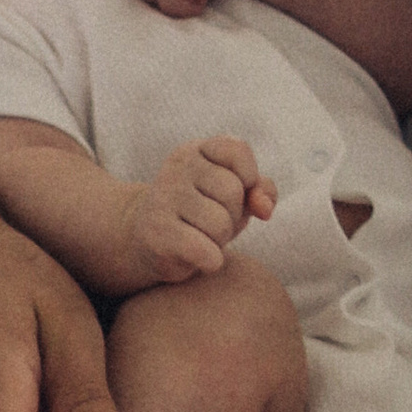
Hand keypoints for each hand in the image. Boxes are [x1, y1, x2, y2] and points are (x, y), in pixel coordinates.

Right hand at [122, 138, 274, 282]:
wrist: (146, 242)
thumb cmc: (200, 215)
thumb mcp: (235, 197)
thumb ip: (261, 191)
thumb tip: (264, 208)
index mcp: (195, 151)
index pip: (238, 151)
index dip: (248, 177)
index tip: (235, 194)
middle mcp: (176, 167)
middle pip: (233, 192)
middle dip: (232, 215)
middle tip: (211, 223)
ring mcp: (163, 197)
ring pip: (221, 224)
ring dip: (220, 240)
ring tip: (201, 238)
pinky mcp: (157, 232)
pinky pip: (206, 251)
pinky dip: (211, 261)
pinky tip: (198, 258)